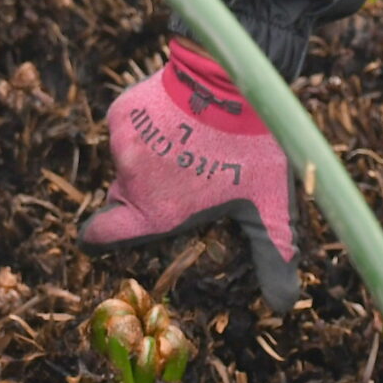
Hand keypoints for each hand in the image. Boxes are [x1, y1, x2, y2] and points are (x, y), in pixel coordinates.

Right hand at [80, 40, 299, 308]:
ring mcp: (122, 143)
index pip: (100, 238)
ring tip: (191, 140)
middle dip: (146, 192)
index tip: (113, 232)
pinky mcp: (121, 110)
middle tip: (186, 176)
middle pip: (122, 198)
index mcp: (155, 214)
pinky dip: (147, 123)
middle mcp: (130, 181)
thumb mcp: (271, 205)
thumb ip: (273, 257)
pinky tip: (179, 116)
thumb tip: (283, 306)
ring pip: (128, 159)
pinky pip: (128, 126)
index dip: (104, 237)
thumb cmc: (255, 145)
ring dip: (150, 154)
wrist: (236, 76)